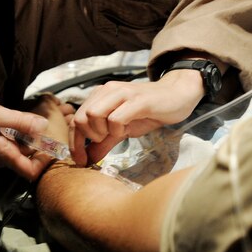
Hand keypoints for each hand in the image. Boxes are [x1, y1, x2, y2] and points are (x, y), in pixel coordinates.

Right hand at [0, 95, 53, 179]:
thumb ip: (18, 122)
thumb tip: (43, 127)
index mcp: (2, 155)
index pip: (31, 171)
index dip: (46, 160)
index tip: (53, 142)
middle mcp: (0, 158)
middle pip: (29, 158)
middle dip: (41, 144)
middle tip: (48, 124)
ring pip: (21, 149)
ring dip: (31, 137)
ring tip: (36, 119)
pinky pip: (13, 142)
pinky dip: (20, 133)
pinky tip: (20, 119)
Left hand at [70, 72, 202, 165]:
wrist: (176, 97)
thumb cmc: (148, 112)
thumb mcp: (123, 129)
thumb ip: (104, 142)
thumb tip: (88, 158)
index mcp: (100, 95)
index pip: (76, 120)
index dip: (75, 143)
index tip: (80, 160)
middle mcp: (107, 90)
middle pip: (81, 117)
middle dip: (88, 138)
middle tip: (104, 142)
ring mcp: (122, 94)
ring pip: (94, 114)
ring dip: (102, 132)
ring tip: (116, 134)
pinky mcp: (137, 100)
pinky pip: (116, 118)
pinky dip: (117, 130)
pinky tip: (126, 131)